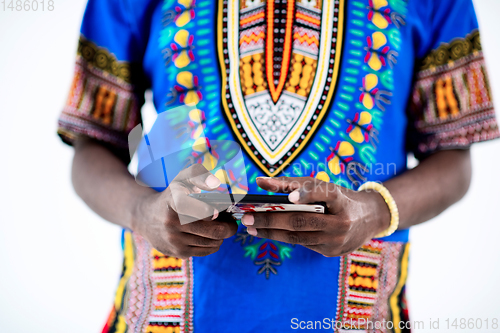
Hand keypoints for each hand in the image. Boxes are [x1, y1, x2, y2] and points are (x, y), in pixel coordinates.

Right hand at [133, 164, 237, 258]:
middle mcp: (172, 223)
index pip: (200, 210)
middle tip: (232, 222)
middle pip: (214, 231)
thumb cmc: (170, 196)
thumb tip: (214, 183)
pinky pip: (206, 251)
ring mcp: (175, 241)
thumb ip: (199, 176)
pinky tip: (212, 236)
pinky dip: (214, 244)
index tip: (220, 211)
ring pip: (213, 243)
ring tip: (221, 227)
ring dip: (222, 236)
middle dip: (229, 227)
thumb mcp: (181, 179)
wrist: (146, 217)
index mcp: (174, 202)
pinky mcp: (178, 253)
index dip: (214, 212)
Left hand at [241, 177, 390, 256]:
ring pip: (298, 237)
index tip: (291, 198)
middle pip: (301, 221)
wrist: (369, 219)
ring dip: (271, 232)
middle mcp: (341, 221)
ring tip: (251, 227)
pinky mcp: (332, 252)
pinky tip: (267, 233)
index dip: (308, 194)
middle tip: (247, 217)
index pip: (325, 194)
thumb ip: (290, 183)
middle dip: (270, 220)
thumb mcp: (321, 185)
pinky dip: (284, 237)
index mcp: (341, 199)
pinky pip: (303, 244)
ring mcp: (337, 240)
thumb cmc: (339, 198)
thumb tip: (259, 182)